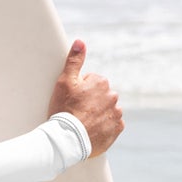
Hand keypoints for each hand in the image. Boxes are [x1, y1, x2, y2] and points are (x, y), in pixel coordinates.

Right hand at [48, 40, 123, 156]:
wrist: (68, 139)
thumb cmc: (64, 110)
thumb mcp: (65, 82)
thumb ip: (74, 60)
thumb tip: (80, 42)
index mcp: (101, 82)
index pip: (91, 83)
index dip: (80, 92)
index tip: (72, 101)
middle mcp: (112, 96)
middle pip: (101, 97)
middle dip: (91, 102)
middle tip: (77, 113)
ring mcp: (116, 113)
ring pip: (107, 110)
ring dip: (98, 114)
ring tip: (84, 123)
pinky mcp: (117, 129)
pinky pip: (112, 125)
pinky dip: (104, 127)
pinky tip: (92, 130)